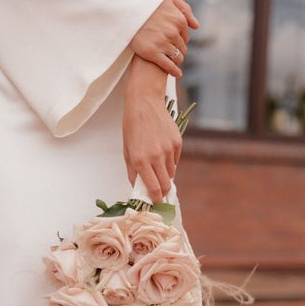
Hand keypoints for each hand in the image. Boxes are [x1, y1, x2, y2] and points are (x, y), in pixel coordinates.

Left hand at [123, 58, 182, 203]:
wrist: (144, 102)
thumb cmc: (132, 127)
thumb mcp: (127, 150)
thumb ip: (133, 172)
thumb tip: (138, 188)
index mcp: (141, 160)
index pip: (153, 188)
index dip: (156, 199)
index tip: (156, 203)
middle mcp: (156, 156)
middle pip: (166, 184)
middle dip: (163, 192)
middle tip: (159, 192)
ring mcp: (168, 149)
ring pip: (171, 173)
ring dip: (165, 175)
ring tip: (157, 165)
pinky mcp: (177, 142)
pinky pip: (175, 160)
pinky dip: (170, 162)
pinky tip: (162, 152)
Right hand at [130, 0, 198, 77]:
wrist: (126, 9)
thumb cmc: (147, 2)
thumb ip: (184, 10)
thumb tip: (196, 27)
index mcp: (178, 20)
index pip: (185, 36)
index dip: (180, 39)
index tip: (173, 41)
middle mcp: (173, 32)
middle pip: (182, 48)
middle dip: (178, 50)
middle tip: (170, 51)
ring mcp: (162, 43)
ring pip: (177, 58)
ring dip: (176, 60)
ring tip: (172, 61)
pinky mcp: (152, 53)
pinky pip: (168, 66)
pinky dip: (174, 71)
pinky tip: (177, 74)